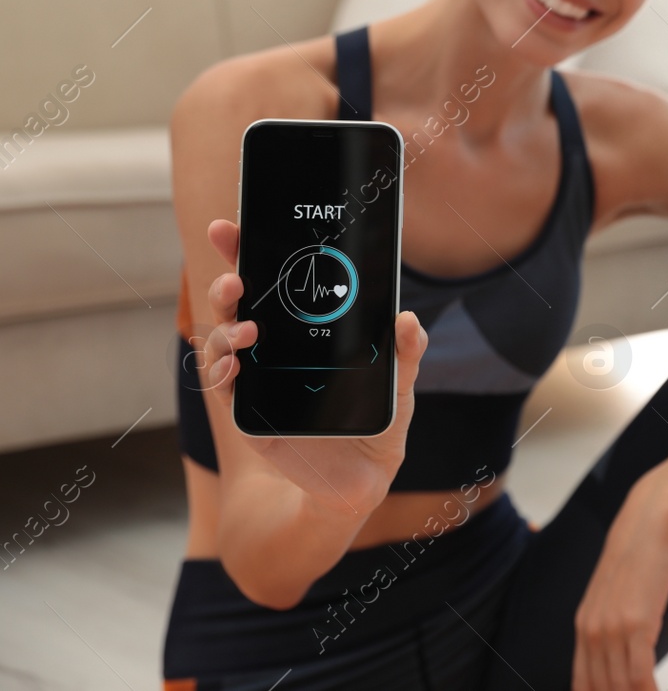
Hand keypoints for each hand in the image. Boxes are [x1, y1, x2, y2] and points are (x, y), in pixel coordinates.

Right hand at [192, 218, 428, 517]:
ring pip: (224, 343)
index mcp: (306, 327)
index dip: (246, 251)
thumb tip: (406, 319)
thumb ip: (406, 350)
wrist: (364, 477)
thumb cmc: (377, 419)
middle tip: (236, 280)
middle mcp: (276, 347)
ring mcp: (260, 379)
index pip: (272, 279)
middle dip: (227, 284)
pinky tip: (236, 366)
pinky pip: (228, 388)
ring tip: (248, 330)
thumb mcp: (399, 380)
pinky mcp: (253, 415)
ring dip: (226, 332)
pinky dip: (225, 373)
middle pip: (238, 305)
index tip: (230, 227)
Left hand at [573, 477, 667, 690]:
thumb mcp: (615, 591)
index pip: (582, 681)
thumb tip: (624, 646)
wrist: (649, 521)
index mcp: (583, 624)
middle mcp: (592, 630)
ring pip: (621, 685)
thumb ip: (613, 621)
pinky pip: (641, 674)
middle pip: (600, 687)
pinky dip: (649, 690)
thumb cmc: (639, 551)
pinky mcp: (637, 623)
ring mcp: (613, 628)